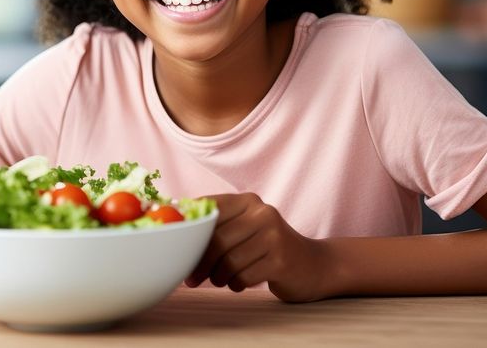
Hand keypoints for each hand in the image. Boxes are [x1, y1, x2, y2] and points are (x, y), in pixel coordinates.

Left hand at [185, 193, 327, 301]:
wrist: (313, 265)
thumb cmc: (267, 248)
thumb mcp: (244, 228)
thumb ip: (216, 227)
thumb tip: (173, 234)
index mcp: (248, 201)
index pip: (208, 211)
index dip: (190, 233)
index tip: (178, 250)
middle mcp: (262, 213)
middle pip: (216, 239)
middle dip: (199, 263)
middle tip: (191, 279)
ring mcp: (274, 236)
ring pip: (228, 261)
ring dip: (218, 277)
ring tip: (221, 279)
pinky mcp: (281, 260)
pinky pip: (243, 276)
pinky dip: (235, 284)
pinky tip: (239, 283)